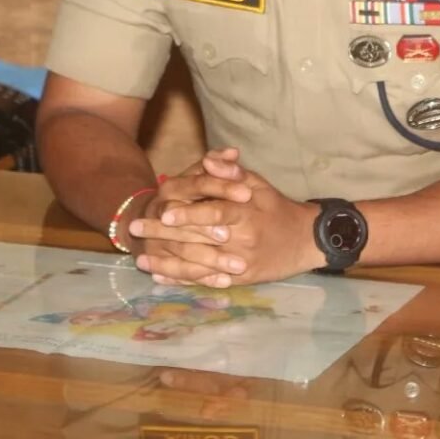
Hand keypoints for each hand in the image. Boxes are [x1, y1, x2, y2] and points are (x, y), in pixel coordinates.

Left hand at [131, 164, 322, 286]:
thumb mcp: (258, 183)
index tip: (164, 212)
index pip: (215, 212)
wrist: (304, 240)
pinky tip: (160, 277)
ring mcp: (240, 262)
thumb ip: (231, 172)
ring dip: (166, 262)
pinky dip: (181, 279)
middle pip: (199, 238)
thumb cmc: (276, 207)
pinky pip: (206, 281)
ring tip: (140, 258)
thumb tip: (208, 159)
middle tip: (135, 228)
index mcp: (247, 212)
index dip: (190, 212)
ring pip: (198, 264)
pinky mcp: (240, 279)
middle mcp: (242, 239)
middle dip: (164, 234)